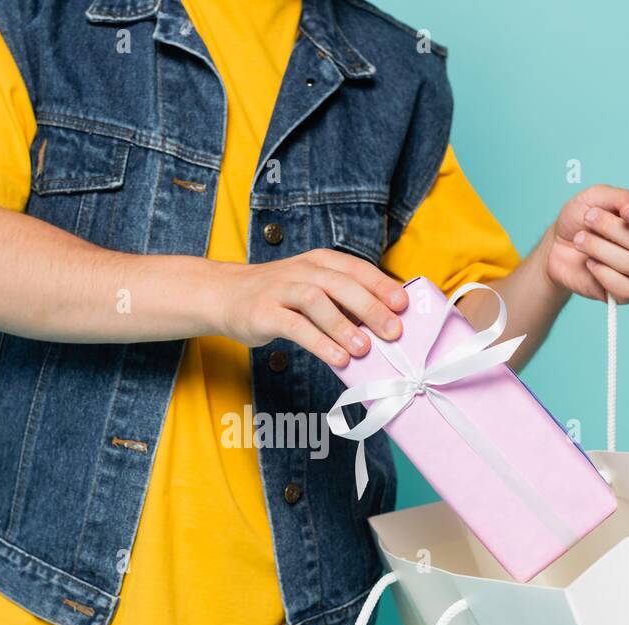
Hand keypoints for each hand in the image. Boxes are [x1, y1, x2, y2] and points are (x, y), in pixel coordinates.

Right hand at [212, 249, 408, 367]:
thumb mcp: (311, 288)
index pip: (356, 269)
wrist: (224, 295)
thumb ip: (341, 301)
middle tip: (393, 332)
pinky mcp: (264, 312)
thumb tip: (382, 325)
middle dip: (371, 307)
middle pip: (341, 284)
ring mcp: (281, 290)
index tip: (404, 305)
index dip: (381, 285)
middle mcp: (302, 271)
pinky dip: (319, 342)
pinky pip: (295, 326)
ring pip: (317, 301)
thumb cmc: (278, 296)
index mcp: (319, 262)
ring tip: (365, 348)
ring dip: (344, 325)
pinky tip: (337, 358)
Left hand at [545, 185, 628, 304]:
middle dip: (612, 229)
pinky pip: (628, 289)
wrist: (555, 247)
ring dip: (601, 249)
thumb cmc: (579, 220)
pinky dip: (603, 274)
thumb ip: (621, 197)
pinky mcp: (626, 294)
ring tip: (579, 240)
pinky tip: (589, 264)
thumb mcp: (595, 198)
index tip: (624, 210)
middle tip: (588, 218)